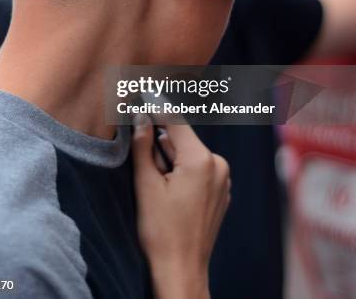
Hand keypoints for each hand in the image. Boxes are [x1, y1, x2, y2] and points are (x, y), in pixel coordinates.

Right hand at [132, 117, 229, 298]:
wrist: (182, 271)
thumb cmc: (161, 232)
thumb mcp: (146, 185)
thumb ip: (143, 147)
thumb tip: (141, 116)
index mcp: (201, 160)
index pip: (175, 121)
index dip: (156, 106)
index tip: (143, 92)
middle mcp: (218, 165)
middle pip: (181, 139)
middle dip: (161, 145)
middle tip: (147, 167)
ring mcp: (223, 179)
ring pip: (189, 155)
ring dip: (171, 160)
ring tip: (160, 189)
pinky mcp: (222, 192)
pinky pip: (199, 170)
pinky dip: (183, 172)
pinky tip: (172, 196)